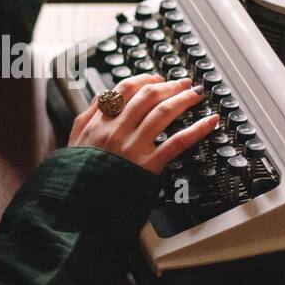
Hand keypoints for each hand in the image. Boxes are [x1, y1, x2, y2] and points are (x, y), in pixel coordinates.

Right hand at [68, 74, 219, 175]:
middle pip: (147, 96)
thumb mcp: (75, 140)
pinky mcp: (149, 165)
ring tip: (196, 95)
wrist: (81, 206)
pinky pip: (177, 142)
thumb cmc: (78, 175)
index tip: (157, 78)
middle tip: (183, 83)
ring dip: (183, 99)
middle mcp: (116, 130)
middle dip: (169, 86)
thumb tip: (103, 97)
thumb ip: (88, 116)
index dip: (145, 79)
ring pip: (163, 113)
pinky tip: (209, 122)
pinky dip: (197, 129)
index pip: (124, 89)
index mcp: (99, 122)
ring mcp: (133, 147)